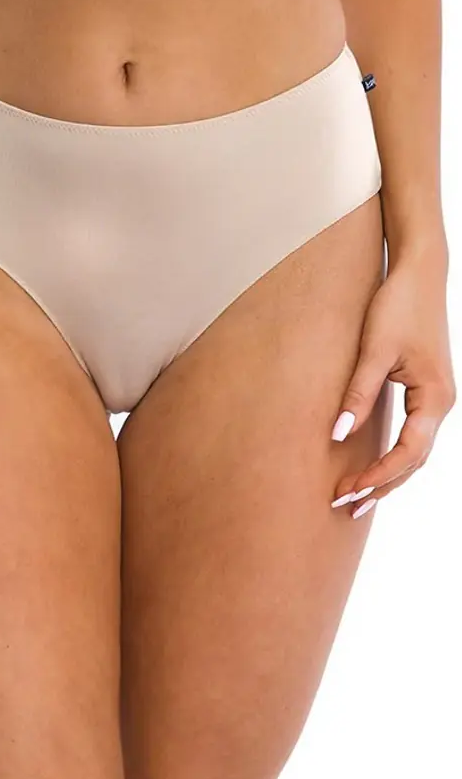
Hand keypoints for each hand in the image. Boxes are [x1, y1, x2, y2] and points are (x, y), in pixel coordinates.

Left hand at [329, 250, 455, 517]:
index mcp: (434, 398)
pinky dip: (393, 456)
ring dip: (387, 475)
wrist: (419, 272)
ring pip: (414, 451)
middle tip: (344, 507)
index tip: (348, 492)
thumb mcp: (374, 350)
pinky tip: (371, 467)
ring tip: (355, 499)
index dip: (378, 477)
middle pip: (413, 461)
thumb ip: (358, 394)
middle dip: (380, 485)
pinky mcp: (425, 390)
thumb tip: (337, 435)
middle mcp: (441, 403)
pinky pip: (412, 435)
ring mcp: (436, 398)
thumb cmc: (398, 305)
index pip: (408, 454)